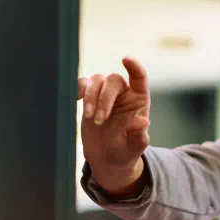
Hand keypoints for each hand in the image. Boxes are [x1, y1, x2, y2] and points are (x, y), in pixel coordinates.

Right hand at [78, 57, 151, 195]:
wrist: (107, 160)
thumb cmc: (125, 152)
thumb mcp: (135, 147)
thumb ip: (139, 135)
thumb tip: (143, 122)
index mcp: (139, 100)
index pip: (139, 77)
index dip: (134, 66)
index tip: (125, 59)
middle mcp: (123, 93)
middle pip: (113, 80)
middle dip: (104, 98)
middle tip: (99, 120)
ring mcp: (104, 94)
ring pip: (96, 80)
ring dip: (91, 96)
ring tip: (90, 117)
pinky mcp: (89, 99)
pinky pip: (82, 84)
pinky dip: (78, 89)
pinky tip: (76, 100)